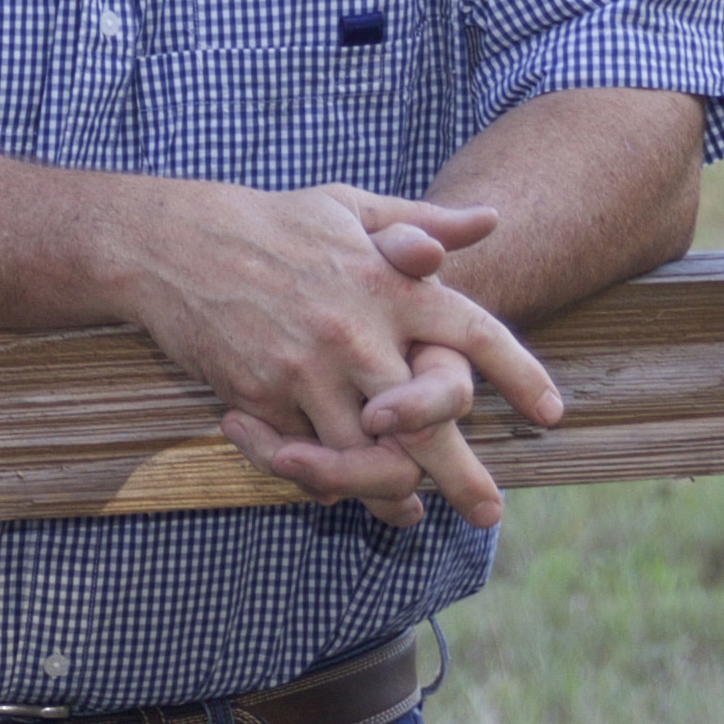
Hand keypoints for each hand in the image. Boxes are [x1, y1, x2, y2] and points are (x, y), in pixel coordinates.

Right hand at [122, 184, 565, 531]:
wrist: (173, 243)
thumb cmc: (272, 222)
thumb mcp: (352, 207)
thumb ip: (424, 225)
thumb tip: (492, 221)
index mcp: (390, 282)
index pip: (474, 333)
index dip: (520, 376)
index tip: (550, 415)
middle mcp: (357, 331)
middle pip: (428, 420)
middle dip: (463, 474)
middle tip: (490, 512)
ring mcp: (307, 369)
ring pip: (364, 454)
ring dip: (390, 493)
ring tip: (411, 516)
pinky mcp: (261, 397)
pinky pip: (303, 454)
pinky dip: (326, 481)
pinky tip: (343, 497)